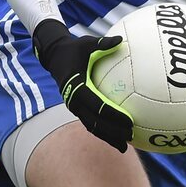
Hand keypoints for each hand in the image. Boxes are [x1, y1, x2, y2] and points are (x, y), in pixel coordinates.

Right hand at [32, 19, 132, 151]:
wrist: (55, 56)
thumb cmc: (75, 49)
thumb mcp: (87, 43)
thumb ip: (103, 43)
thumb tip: (121, 40)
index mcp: (77, 87)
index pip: (97, 105)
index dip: (113, 115)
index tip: (128, 121)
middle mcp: (74, 100)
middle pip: (94, 122)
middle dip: (112, 132)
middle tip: (130, 136)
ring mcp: (74, 106)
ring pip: (91, 126)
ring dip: (107, 137)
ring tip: (125, 146)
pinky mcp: (77, 108)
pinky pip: (90, 123)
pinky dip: (102, 131)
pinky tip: (116, 137)